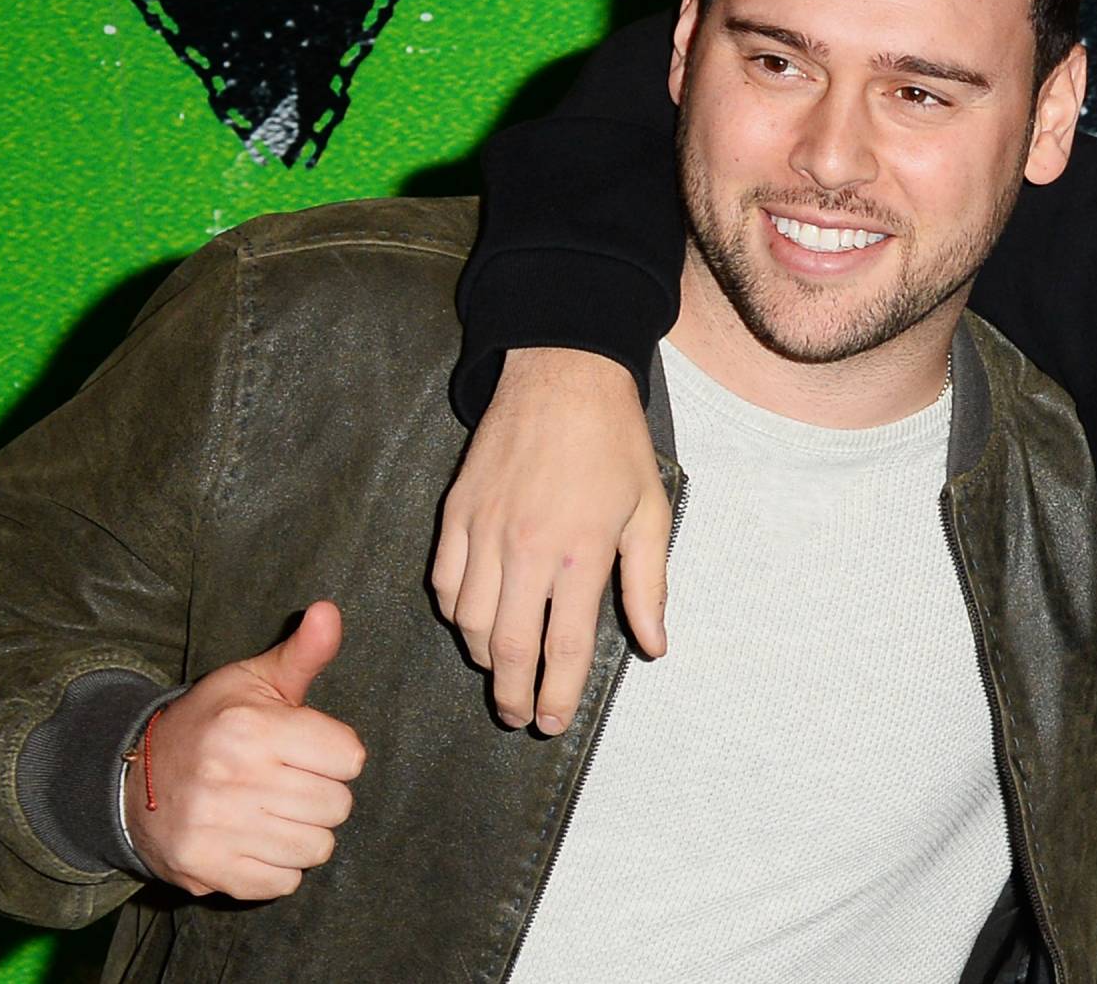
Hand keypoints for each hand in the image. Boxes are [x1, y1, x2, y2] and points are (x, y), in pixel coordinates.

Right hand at [126, 601, 363, 899]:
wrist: (132, 777)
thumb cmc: (211, 722)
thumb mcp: (253, 680)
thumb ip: (303, 652)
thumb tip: (329, 611)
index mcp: (250, 727)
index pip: (350, 757)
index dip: (336, 752)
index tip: (308, 748)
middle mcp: (232, 779)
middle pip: (338, 805)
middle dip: (323, 792)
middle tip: (289, 780)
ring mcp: (216, 830)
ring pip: (317, 848)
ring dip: (303, 831)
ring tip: (273, 809)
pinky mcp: (205, 870)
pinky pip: (284, 882)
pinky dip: (278, 866)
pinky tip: (255, 838)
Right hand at [432, 347, 670, 734]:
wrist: (563, 374)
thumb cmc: (614, 443)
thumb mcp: (651, 511)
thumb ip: (647, 585)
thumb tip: (653, 646)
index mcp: (580, 553)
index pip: (562, 647)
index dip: (558, 695)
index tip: (554, 722)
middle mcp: (525, 548)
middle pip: (506, 646)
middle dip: (512, 693)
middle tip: (520, 716)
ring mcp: (484, 530)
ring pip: (467, 620)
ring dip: (482, 657)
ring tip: (501, 673)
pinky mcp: (456, 511)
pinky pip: (443, 581)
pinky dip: (453, 613)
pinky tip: (470, 623)